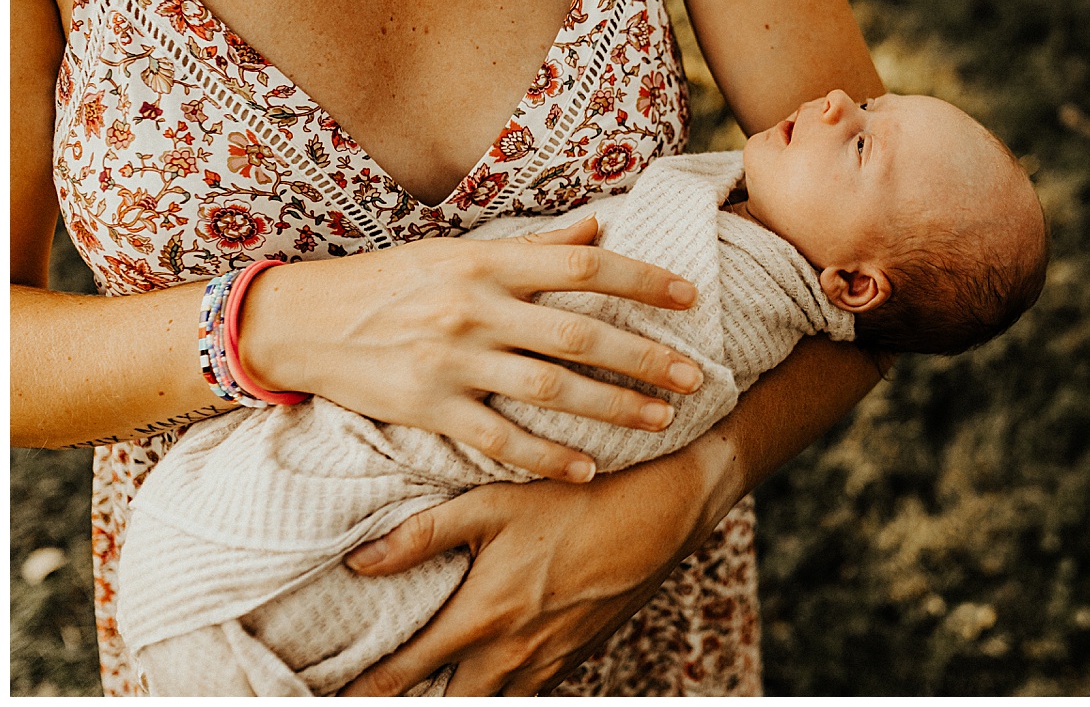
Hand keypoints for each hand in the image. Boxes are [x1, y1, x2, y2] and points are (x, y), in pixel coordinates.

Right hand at [236, 216, 704, 481]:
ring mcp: (452, 360)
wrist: (302, 321)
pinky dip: (547, 458)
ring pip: (550, 389)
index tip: (690, 296)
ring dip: (612, 408)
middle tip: (696, 376)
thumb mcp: (458, 251)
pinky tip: (586, 470)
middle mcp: (476, 307)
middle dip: (644, 356)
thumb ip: (534, 246)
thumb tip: (600, 227)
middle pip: (579, 333)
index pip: (584, 266)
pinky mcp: (428, 407)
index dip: (642, 279)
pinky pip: (500, 440)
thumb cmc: (390, 280)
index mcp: (488, 260)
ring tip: (660, 421)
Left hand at [338, 442, 731, 695]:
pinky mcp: (579, 655)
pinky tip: (490, 678)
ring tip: (429, 692)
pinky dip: (501, 693)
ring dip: (458, 700)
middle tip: (375, 697)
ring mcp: (552, 661)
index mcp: (485, 617)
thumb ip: (424, 533)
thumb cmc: (579, 497)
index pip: (405, 674)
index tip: (329, 698)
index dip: (365, 693)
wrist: (667, 509)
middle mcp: (515, 653)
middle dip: (415, 705)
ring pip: (493, 705)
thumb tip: (358, 562)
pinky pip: (530, 693)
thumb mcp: (496, 503)